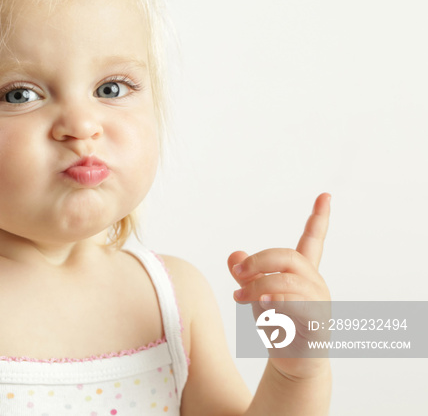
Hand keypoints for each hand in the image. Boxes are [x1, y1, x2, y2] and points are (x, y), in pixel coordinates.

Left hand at [228, 193, 331, 378]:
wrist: (292, 361)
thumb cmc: (278, 324)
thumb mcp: (256, 296)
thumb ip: (247, 276)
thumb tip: (233, 254)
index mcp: (302, 273)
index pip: (313, 240)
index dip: (319, 218)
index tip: (325, 195)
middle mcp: (314, 283)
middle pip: (287, 256)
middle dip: (258, 261)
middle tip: (236, 273)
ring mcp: (319, 302)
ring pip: (287, 282)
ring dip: (258, 287)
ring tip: (240, 299)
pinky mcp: (317, 322)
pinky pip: (295, 306)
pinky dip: (276, 305)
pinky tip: (266, 309)